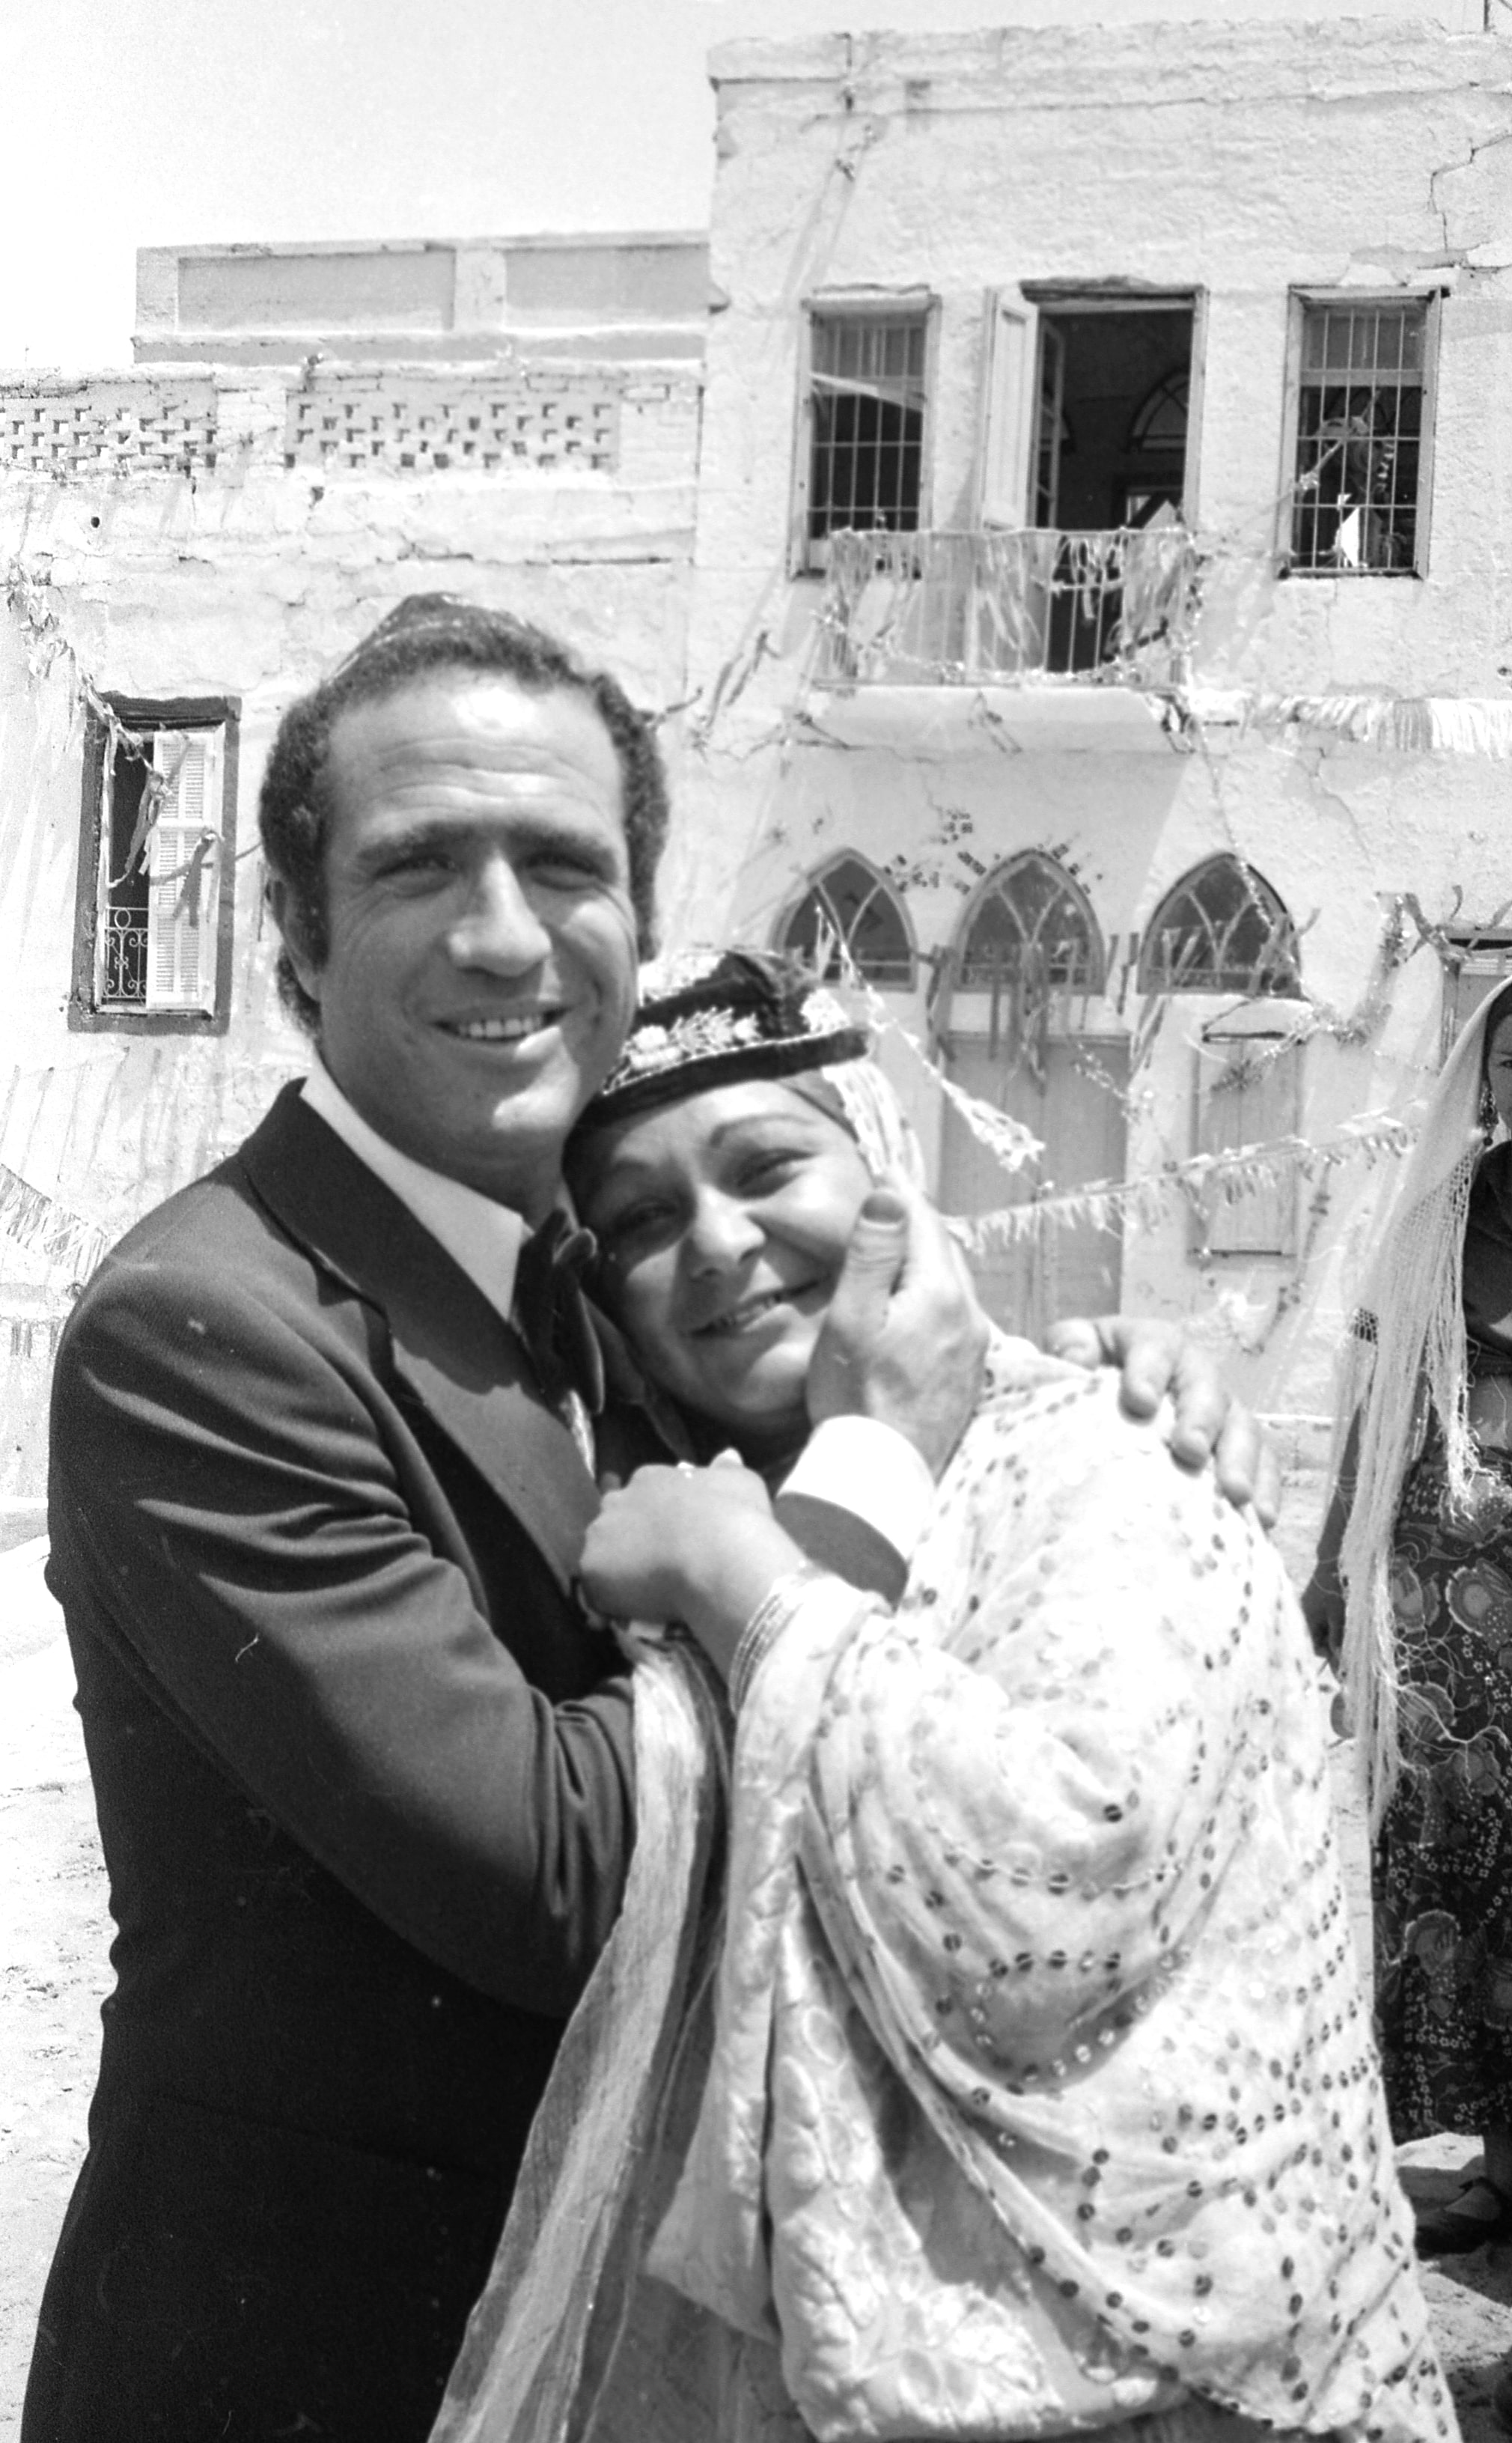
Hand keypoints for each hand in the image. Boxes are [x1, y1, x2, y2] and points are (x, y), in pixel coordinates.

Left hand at [577, 1457, 806, 1677]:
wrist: (721, 1561)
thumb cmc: (737, 1520)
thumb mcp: (743, 1484)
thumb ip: (726, 1471)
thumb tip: (727, 1456)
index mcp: (650, 1478)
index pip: (641, 1496)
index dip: (654, 1520)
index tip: (671, 1538)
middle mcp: (617, 1501)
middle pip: (615, 1522)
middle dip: (630, 1541)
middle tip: (656, 1567)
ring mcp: (600, 1534)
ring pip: (602, 1555)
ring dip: (618, 1571)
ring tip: (644, 1595)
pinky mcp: (592, 1569)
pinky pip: (596, 1589)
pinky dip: (611, 1601)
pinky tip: (633, 1614)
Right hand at [807, 1186, 988, 1479]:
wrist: (882, 1473)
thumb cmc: (856, 1396)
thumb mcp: (853, 1316)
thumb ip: (873, 1253)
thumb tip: (891, 1195)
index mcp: (941, 1293)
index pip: (924, 1223)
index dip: (901, 1193)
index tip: (883, 1167)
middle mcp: (969, 1315)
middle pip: (943, 1250)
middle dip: (916, 1222)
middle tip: (888, 1199)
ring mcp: (973, 1346)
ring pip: (951, 1282)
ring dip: (925, 1258)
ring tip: (896, 1245)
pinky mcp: (967, 1372)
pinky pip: (953, 1314)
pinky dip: (932, 1293)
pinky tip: (911, 1301)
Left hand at [1044, 1315, 1280, 1527]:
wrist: (1100, 1415)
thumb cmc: (1084, 1386)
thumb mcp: (1071, 1356)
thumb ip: (1068, 1348)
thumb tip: (1078, 1356)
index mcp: (1150, 1344)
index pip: (1155, 1347)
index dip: (1149, 1370)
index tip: (1139, 1402)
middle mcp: (1193, 1373)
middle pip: (1205, 1386)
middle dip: (1200, 1417)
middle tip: (1188, 1450)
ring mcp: (1222, 1411)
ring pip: (1242, 1425)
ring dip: (1240, 1458)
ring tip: (1234, 1493)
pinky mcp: (1239, 1448)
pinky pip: (1264, 1464)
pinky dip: (1267, 1488)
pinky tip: (1262, 1519)